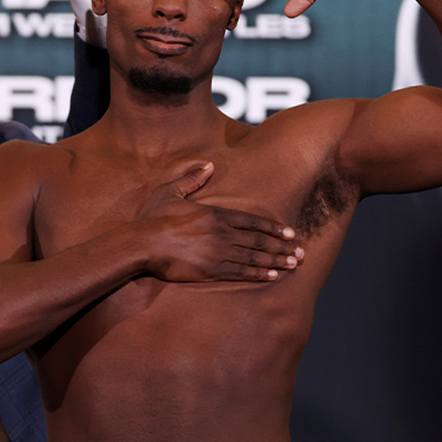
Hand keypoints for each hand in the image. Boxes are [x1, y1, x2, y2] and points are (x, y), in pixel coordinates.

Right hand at [136, 162, 302, 282]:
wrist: (141, 245)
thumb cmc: (152, 218)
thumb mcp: (170, 192)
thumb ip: (192, 179)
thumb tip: (208, 166)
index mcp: (215, 214)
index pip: (252, 221)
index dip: (273, 228)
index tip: (290, 234)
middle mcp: (222, 233)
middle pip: (259, 241)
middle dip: (282, 247)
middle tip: (300, 253)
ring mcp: (218, 253)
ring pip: (254, 257)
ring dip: (276, 261)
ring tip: (292, 265)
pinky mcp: (210, 270)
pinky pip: (240, 272)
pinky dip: (258, 274)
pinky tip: (271, 275)